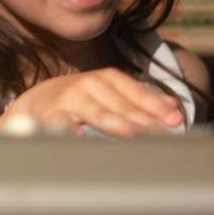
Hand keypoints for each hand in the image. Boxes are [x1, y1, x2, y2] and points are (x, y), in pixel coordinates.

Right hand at [2, 68, 183, 136]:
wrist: (37, 102)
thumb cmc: (81, 100)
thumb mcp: (110, 93)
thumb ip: (139, 99)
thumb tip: (174, 106)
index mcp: (106, 78)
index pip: (135, 91)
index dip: (155, 105)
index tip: (175, 120)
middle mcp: (89, 85)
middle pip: (120, 105)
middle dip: (143, 120)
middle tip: (163, 134)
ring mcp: (70, 100)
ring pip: (97, 112)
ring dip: (116, 123)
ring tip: (134, 134)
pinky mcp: (51, 116)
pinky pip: (62, 123)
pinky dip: (70, 128)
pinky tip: (80, 136)